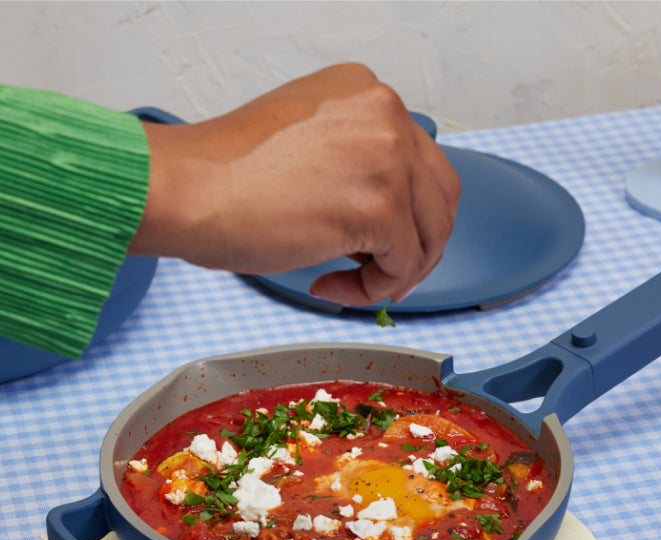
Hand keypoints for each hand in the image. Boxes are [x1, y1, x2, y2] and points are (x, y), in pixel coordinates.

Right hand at [128, 63, 460, 305]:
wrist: (184, 190)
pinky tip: (330, 287)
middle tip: (387, 275)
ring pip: (429, 235)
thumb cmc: (224, 176)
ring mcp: (386, 156)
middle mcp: (384, 113)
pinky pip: (403, 265)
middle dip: (420, 246)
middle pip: (441, 197)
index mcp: (365, 94)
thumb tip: (389, 219)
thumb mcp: (308, 147)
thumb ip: (356, 166)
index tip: (387, 245)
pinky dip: (374, 289)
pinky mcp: (377, 205)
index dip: (412, 214)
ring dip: (396, 271)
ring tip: (352, 285)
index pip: (422, 162)